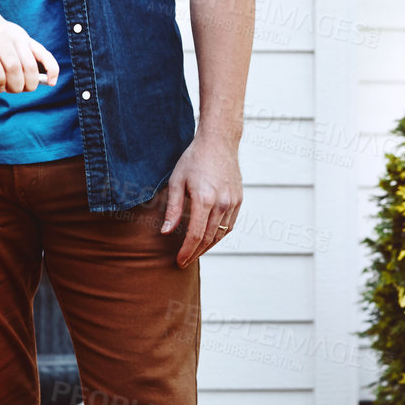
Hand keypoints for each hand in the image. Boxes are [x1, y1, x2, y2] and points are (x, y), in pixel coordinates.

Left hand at [0, 19, 58, 94]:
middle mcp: (1, 35)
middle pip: (13, 64)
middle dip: (14, 84)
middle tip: (11, 89)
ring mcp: (17, 36)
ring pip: (29, 62)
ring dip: (29, 81)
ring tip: (23, 88)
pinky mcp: (28, 39)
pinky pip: (44, 54)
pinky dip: (50, 69)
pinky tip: (50, 82)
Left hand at [162, 135, 242, 266]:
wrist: (219, 142)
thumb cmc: (194, 159)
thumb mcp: (177, 181)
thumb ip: (173, 209)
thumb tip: (166, 232)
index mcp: (204, 199)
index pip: (195, 235)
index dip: (186, 252)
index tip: (179, 261)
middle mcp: (222, 203)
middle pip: (209, 239)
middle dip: (195, 253)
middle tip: (184, 261)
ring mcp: (233, 202)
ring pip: (221, 235)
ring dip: (208, 247)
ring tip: (195, 252)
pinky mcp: (239, 199)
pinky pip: (230, 225)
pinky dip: (219, 235)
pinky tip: (209, 238)